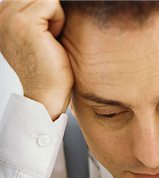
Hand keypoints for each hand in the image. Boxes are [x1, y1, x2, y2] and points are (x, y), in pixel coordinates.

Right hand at [0, 0, 73, 119]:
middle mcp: (0, 15)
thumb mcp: (36, 32)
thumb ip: (35, 11)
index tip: (41, 37)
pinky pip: (52, 4)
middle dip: (49, 13)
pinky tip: (52, 42)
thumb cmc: (48, 69)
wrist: (46, 94)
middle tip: (46, 40)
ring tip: (48, 41)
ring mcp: (10, 18)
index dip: (45, 13)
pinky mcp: (25, 23)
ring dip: (54, 18)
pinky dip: (59, 22)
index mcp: (1, 16)